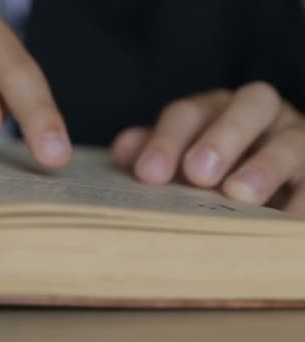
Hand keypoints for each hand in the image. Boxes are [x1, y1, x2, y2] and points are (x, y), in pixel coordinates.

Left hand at [111, 82, 304, 215]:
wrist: (267, 181)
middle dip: (222, 137)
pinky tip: (285, 222)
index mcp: (216, 110)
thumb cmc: (211, 172)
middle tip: (198, 174)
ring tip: (241, 196)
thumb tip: (121, 152)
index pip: (189, 113)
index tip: (147, 174)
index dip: (167, 140)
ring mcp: (296, 138)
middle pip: (249, 105)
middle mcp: (260, 115)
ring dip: (265, 166)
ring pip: (291, 140)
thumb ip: (155, 153)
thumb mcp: (181, 161)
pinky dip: (302, 201)